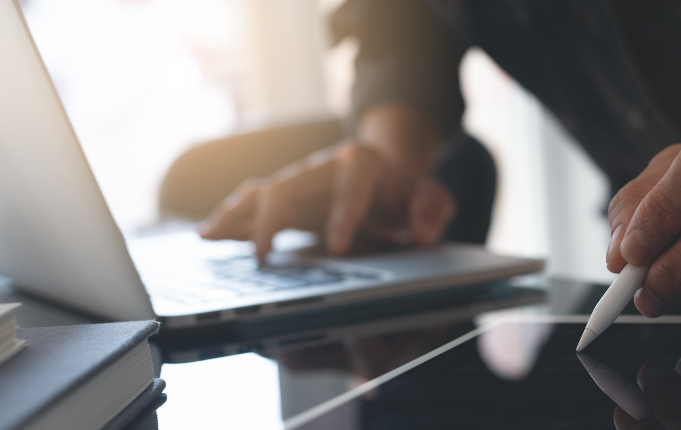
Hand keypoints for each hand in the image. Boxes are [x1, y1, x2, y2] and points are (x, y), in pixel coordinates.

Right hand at [199, 104, 454, 256]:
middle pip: (288, 185)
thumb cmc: (406, 189)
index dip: (344, 216)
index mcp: (361, 163)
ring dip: (236, 214)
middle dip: (272, 219)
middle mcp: (322, 167)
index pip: (350, 187)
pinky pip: (252, 203)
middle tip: (264, 255)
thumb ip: (432, 209)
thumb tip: (420, 233)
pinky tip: (210, 235)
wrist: (387, 171)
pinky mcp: (287, 197)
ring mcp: (300, 182)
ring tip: (210, 236)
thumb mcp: (431, 196)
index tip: (338, 248)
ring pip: (261, 192)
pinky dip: (232, 218)